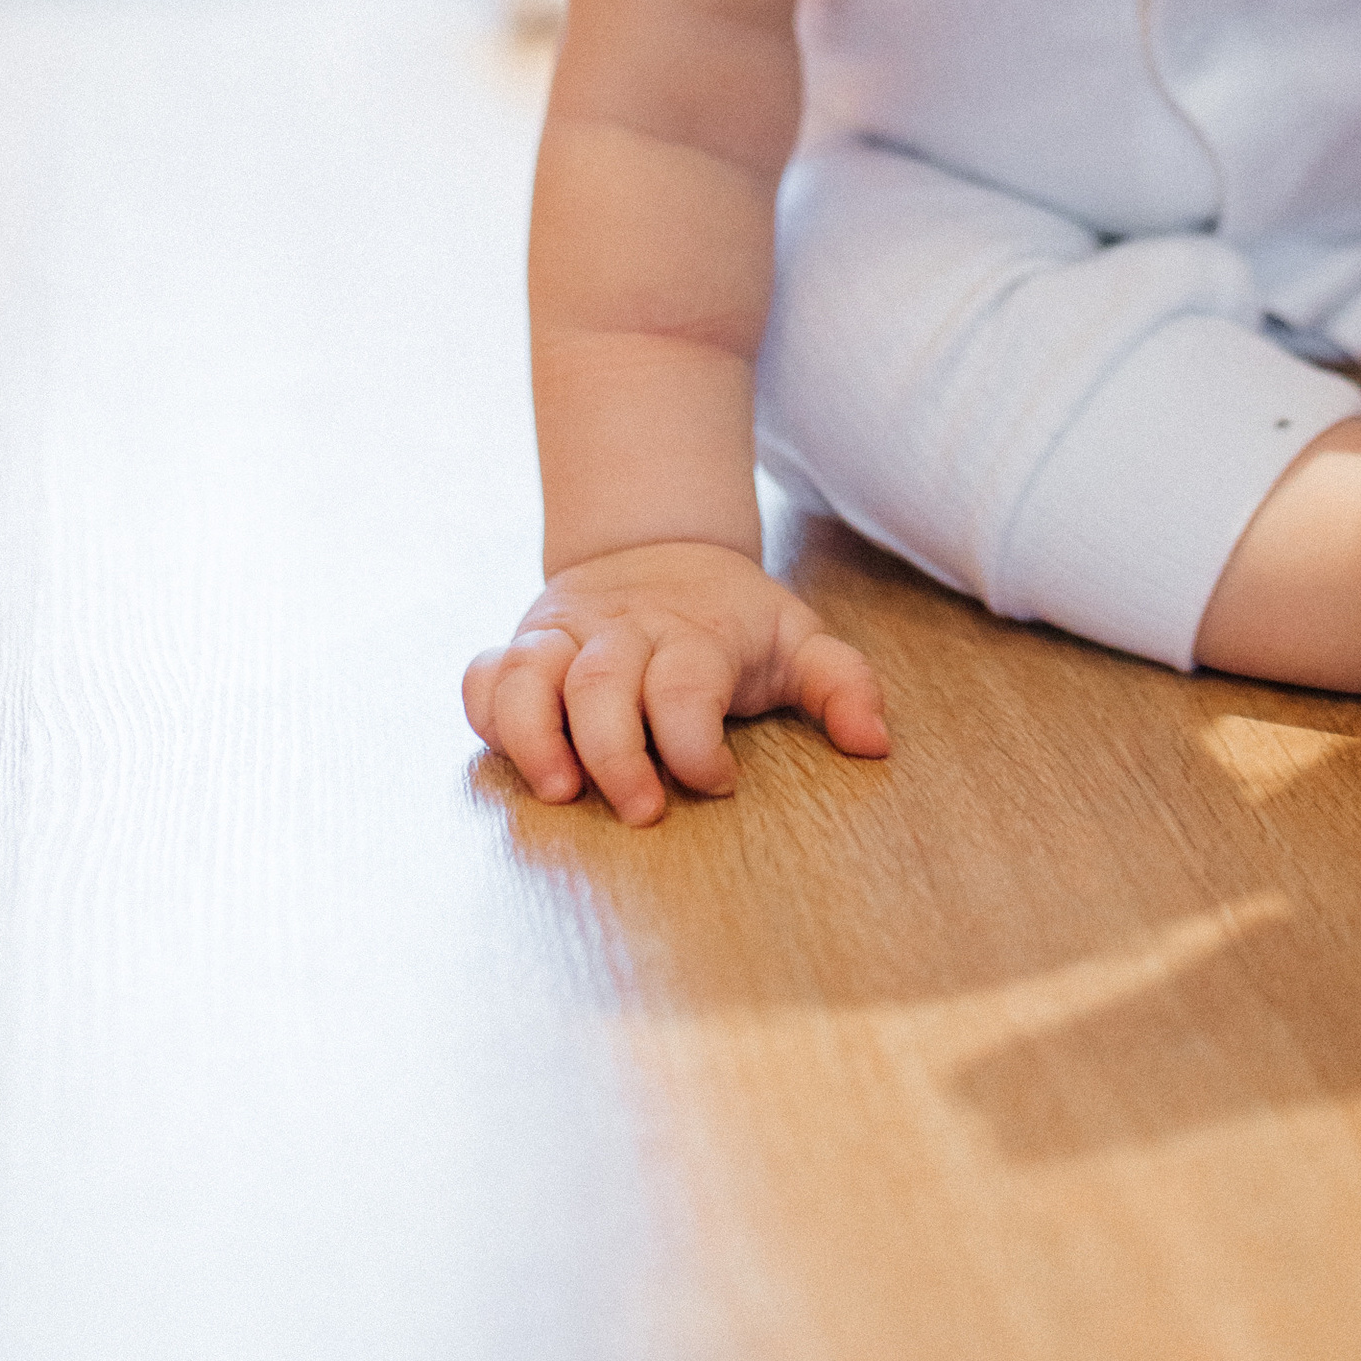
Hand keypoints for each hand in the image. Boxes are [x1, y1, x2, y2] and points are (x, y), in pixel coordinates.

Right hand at [464, 537, 889, 823]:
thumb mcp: (798, 639)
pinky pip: (485, 674)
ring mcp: (567, 636)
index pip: (686, 683)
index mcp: (694, 632)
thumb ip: (842, 684)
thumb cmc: (734, 622)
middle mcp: (623, 630)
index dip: (697, 741)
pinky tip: (514, 758)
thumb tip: (876, 744)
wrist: (660, 547)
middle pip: (602, 683)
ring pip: (528, 673)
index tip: (721, 781)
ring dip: (534, 736)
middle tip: (641, 813)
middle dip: (616, 754)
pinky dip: (487, 713)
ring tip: (557, 793)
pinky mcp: (525, 645)